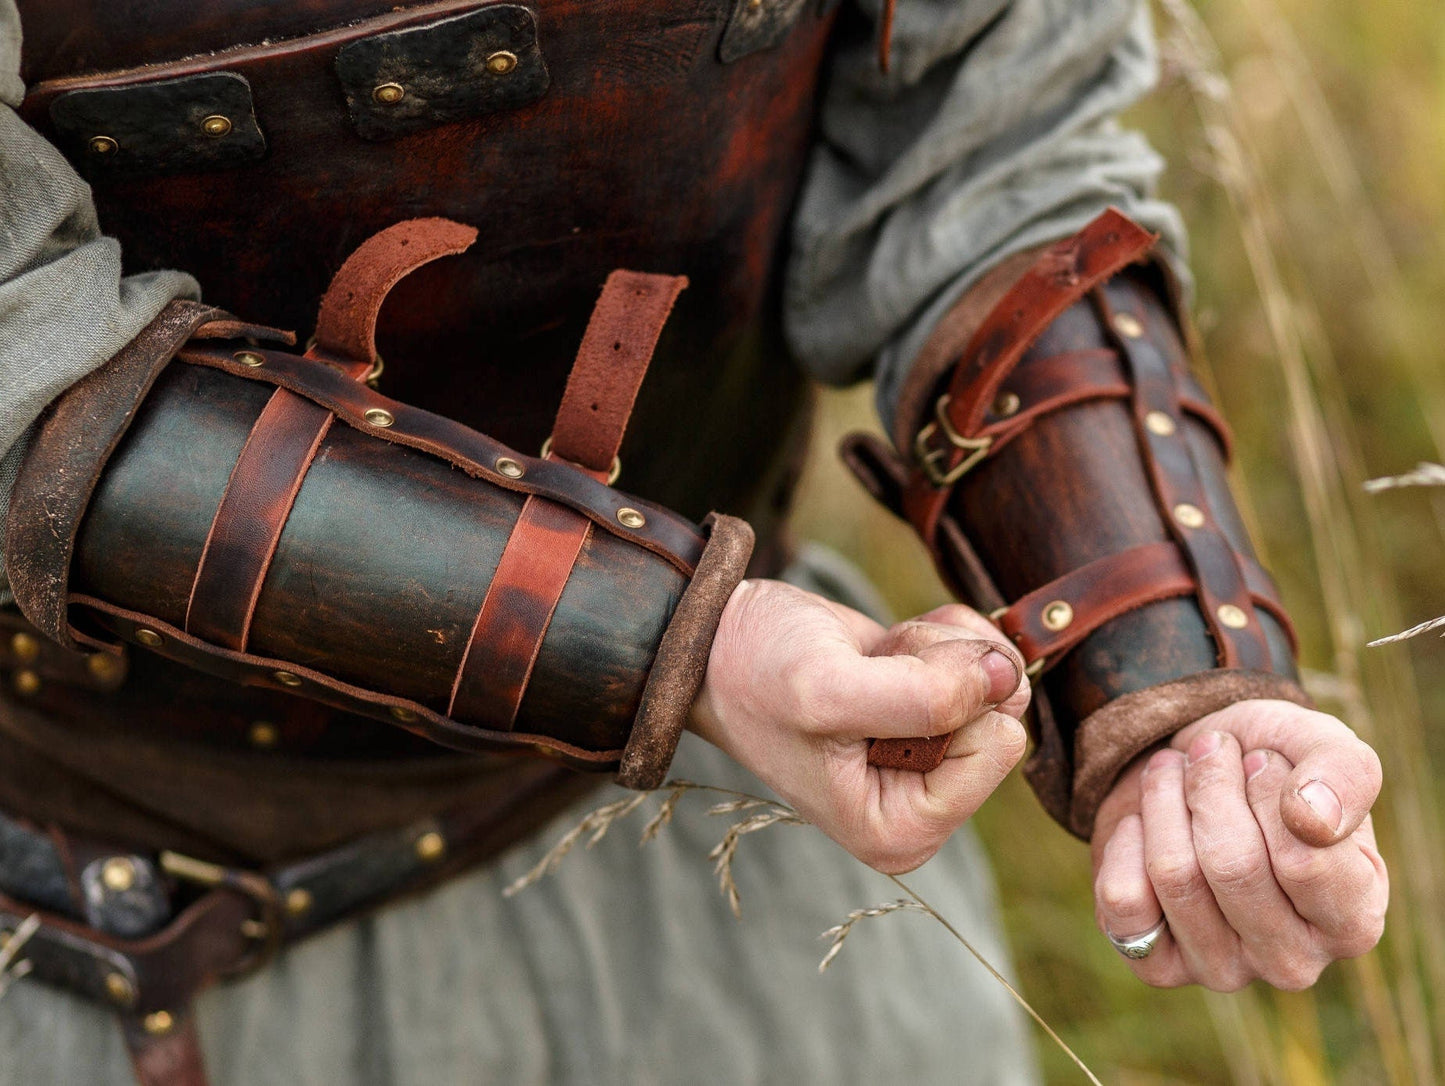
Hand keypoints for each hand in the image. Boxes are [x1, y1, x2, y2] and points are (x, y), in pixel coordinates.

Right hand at [689, 583, 1029, 872]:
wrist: (717, 639)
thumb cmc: (755, 674)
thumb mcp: (828, 689)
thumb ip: (924, 695)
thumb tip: (1008, 674)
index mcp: (901, 830)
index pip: (999, 747)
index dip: (942, 698)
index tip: (872, 693)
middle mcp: (924, 802)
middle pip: (1005, 710)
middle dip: (941, 669)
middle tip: (870, 670)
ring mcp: (932, 753)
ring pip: (998, 678)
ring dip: (936, 647)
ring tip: (870, 660)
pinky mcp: (933, 708)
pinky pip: (986, 657)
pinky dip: (941, 631)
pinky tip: (888, 645)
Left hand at [1091, 700, 1387, 989]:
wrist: (1187, 773)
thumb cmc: (1268, 765)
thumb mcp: (1320, 746)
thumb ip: (1344, 774)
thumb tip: (1313, 818)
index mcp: (1354, 921)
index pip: (1304, 860)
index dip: (1269, 787)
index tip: (1259, 756)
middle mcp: (1296, 963)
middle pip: (1232, 865)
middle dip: (1209, 785)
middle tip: (1209, 751)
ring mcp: (1225, 972)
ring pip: (1174, 874)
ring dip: (1163, 798)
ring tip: (1172, 773)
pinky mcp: (1159, 968)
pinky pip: (1123, 896)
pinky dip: (1125, 837)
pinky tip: (1142, 825)